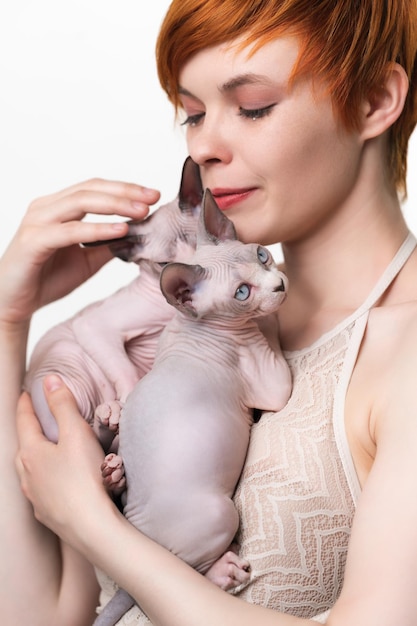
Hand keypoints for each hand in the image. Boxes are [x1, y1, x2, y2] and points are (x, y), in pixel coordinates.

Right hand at [0, 178, 159, 325]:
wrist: (14, 304)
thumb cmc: (47, 278)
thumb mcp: (87, 260)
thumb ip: (108, 244)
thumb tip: (139, 234)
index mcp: (57, 207)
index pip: (95, 188)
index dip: (124, 189)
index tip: (152, 195)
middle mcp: (46, 207)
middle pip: (91, 189)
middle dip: (125, 192)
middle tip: (153, 197)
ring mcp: (38, 222)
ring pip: (81, 203)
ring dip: (115, 206)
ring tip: (142, 212)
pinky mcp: (34, 242)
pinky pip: (70, 231)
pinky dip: (97, 229)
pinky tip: (120, 231)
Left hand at [15, 375, 111, 542]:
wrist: (92, 527)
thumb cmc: (85, 478)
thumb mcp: (76, 433)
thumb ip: (62, 404)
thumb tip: (49, 380)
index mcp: (31, 452)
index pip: (24, 421)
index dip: (26, 404)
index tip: (26, 393)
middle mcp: (27, 475)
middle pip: (23, 446)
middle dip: (29, 430)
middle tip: (36, 418)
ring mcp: (35, 497)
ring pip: (29, 470)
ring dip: (35, 456)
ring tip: (45, 449)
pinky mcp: (47, 513)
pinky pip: (41, 489)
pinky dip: (45, 478)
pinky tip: (56, 481)